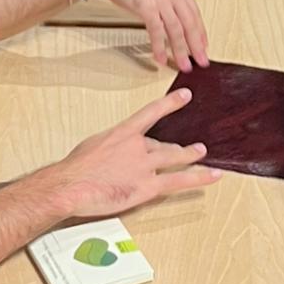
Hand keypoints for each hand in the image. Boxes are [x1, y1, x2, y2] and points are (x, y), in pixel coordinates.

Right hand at [48, 87, 221, 216]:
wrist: (70, 186)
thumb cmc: (74, 170)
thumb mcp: (91, 147)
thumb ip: (108, 147)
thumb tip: (112, 153)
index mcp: (121, 133)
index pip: (151, 113)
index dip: (170, 104)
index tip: (185, 96)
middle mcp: (137, 146)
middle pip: (163, 145)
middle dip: (176, 147)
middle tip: (190, 146)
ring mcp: (145, 166)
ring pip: (175, 158)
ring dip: (190, 155)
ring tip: (201, 152)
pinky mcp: (148, 187)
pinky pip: (179, 181)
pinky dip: (199, 177)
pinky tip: (213, 176)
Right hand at [77, 0, 209, 70]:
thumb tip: (171, 15)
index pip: (195, 13)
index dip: (201, 32)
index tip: (204, 45)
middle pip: (190, 24)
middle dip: (196, 46)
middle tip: (201, 60)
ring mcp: (161, 0)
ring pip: (176, 31)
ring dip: (180, 51)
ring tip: (183, 64)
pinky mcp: (147, 7)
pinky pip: (157, 32)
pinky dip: (159, 47)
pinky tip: (161, 57)